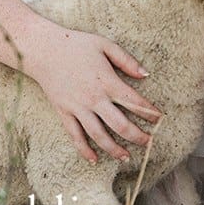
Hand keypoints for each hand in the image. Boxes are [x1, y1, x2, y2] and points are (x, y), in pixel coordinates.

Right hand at [27, 28, 161, 163]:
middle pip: (120, 125)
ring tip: (126, 157)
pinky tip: (94, 159)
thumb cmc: (76, 44)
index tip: (160, 119)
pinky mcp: (64, 112)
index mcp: (107, 81)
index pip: (134, 102)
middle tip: (149, 143)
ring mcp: (78, 108)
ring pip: (99, 136)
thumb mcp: (105, 45)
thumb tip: (146, 74)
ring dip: (114, 149)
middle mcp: (94, 98)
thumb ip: (126, 60)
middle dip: (137, 136)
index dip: (149, 112)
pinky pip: (75, 136)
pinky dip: (84, 150)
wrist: (43, 49)